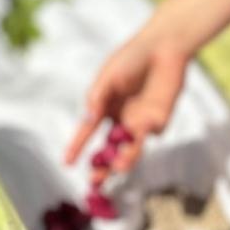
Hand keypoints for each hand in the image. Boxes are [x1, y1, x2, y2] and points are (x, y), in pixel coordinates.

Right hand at [66, 16, 193, 182]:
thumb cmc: (131, 58)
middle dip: (103, 166)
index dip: (77, 147)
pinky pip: (151, 132)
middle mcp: (121, 119)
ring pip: (131, 147)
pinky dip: (145, 130)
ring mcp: (140, 122)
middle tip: (95, 181)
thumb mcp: (108, 77)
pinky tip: (146, 118)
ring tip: (118, 167)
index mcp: (105, 108)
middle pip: (109, 148)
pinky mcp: (159, 121)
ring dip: (125, 159)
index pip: (88, 132)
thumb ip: (97, 98)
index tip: (66, 163)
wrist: (163, 48)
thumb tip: (87, 119)